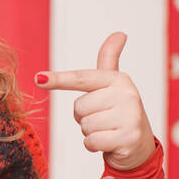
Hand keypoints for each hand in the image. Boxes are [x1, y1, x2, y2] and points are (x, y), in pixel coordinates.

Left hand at [34, 32, 155, 170]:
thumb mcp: (112, 86)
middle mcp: (127, 94)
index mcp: (118, 79)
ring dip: (90, 132)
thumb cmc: (119, 112)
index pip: (82, 79)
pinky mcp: (128, 137)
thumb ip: (109, 61)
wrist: (139, 144)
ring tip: (107, 130)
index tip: (38, 79)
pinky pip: (91, 141)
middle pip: (79, 107)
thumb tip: (119, 33)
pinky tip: (109, 142)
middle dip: (84, 117)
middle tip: (102, 119)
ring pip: (84, 125)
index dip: (59, 79)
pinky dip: (94, 146)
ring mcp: (129, 116)